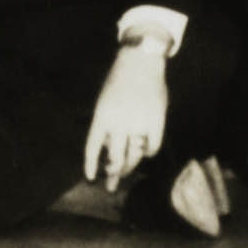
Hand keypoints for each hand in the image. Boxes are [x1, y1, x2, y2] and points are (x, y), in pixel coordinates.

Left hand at [78, 24, 173, 188]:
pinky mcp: (156, 122)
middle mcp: (119, 122)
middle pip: (115, 158)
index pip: (93, 147)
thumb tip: (109, 153)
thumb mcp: (104, 102)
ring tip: (126, 172)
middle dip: (113, 174)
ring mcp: (139, 123)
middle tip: (111, 185)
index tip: (92, 178)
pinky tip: (144, 152)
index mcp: (102, 116)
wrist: (140, 62)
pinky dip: (148, 152)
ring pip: (135, 156)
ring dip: (130, 167)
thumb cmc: (119, 82)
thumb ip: (105, 126)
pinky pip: (152, 147)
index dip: (91, 165)